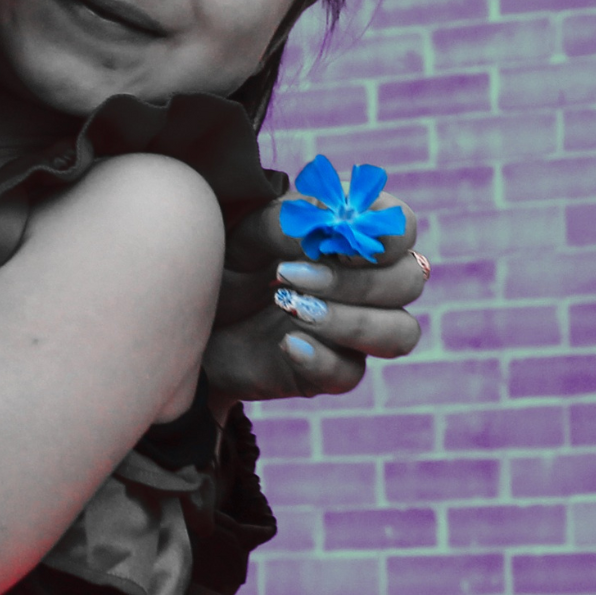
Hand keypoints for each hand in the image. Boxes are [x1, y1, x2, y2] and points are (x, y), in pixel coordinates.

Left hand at [206, 186, 425, 401]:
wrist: (186, 319)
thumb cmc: (224, 262)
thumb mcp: (244, 232)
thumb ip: (286, 222)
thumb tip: (327, 222)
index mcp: (352, 235)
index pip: (401, 226)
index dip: (384, 231)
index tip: (336, 235)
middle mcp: (366, 282)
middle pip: (408, 280)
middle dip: (355, 279)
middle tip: (287, 274)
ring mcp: (354, 329)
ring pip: (399, 332)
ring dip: (350, 320)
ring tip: (289, 307)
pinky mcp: (332, 371)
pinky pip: (351, 373)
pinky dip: (321, 357)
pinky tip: (285, 344)